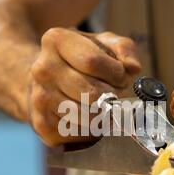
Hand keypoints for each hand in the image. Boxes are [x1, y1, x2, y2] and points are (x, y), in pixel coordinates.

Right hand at [28, 28, 140, 146]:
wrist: (44, 82)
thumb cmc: (80, 61)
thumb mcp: (103, 44)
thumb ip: (124, 49)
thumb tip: (133, 68)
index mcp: (56, 41)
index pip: (93, 62)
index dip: (117, 74)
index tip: (121, 77)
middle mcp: (43, 69)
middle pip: (92, 93)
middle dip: (113, 97)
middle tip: (115, 94)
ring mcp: (40, 98)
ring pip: (89, 117)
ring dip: (106, 115)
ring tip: (103, 106)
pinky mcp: (43, 125)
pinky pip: (81, 133)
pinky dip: (93, 129)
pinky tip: (90, 118)